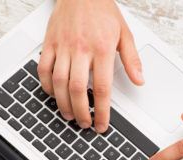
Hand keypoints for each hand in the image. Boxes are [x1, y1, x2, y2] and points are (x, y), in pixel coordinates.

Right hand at [38, 0, 143, 131]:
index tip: (102, 124)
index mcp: (101, 49)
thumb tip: (139, 80)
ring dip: (63, 103)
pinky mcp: (49, 43)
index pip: (101, 88)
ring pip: (59, 82)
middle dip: (81, 111)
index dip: (101, 110)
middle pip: (77, 89)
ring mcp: (62, 46)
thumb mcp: (124, 33)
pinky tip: (54, 94)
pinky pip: (43, 68)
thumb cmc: (102, 10)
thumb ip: (132, 59)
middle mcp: (80, 49)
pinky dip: (47, 85)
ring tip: (70, 115)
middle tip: (85, 124)